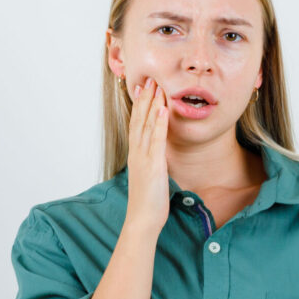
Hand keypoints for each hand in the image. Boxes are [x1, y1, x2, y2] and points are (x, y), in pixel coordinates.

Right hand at [123, 76, 170, 235]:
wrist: (142, 219)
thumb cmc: (148, 202)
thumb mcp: (150, 178)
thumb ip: (154, 163)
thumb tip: (159, 156)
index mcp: (136, 155)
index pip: (136, 125)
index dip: (139, 106)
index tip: (143, 88)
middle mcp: (137, 153)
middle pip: (139, 120)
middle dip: (145, 99)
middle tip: (149, 79)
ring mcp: (143, 158)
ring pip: (146, 125)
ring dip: (151, 104)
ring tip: (156, 86)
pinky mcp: (153, 166)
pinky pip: (156, 140)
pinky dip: (158, 124)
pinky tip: (162, 109)